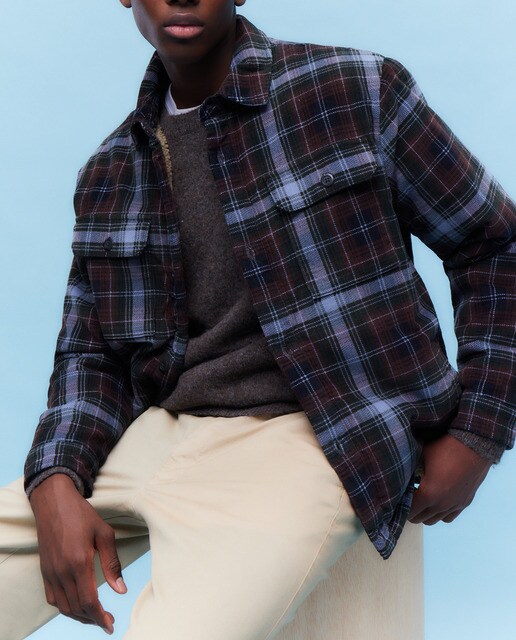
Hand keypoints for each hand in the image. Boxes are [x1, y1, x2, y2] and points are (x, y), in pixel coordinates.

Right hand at [29, 474, 126, 633]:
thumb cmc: (81, 514)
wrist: (53, 502)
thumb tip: (121, 590)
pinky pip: (53, 598)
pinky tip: (77, 604)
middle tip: (107, 621)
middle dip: (93, 619)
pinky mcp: (45, 571)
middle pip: (77, 608)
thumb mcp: (104, 533)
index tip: (110, 625)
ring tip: (95, 615)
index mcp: (79, 562)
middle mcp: (62, 571)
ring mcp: (51, 572)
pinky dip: (65, 607)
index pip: (89, 601)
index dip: (100, 617)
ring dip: (80, 616)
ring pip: (64, 607)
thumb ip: (112, 563)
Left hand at [408, 434, 491, 524]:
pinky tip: (436, 501)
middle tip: (406, 497)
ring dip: (424, 512)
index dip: (400, 505)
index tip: (396, 497)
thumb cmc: (445, 447)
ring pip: (433, 520)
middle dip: (410, 510)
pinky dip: (439, 513)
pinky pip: (448, 517)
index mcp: (428, 493)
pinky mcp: (464, 503)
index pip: (409, 510)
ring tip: (420, 499)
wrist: (475, 445)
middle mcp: (442, 504)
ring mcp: (454, 505)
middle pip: (419, 518)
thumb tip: (399, 470)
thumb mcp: (422, 454)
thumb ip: (410, 467)